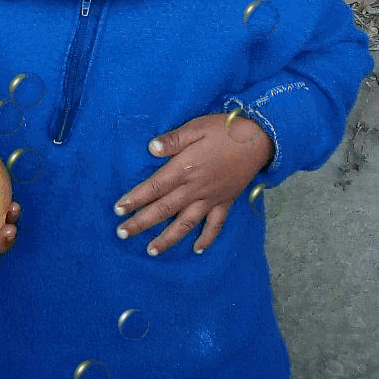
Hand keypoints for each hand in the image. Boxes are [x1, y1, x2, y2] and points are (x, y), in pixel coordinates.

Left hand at [112, 112, 272, 256]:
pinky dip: (206, 239)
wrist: (260, 139)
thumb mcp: (196, 127)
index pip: (153, 188)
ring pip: (185, 224)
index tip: (118, 209)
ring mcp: (211, 198)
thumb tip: (150, 148)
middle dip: (141, 223)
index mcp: (184, 169)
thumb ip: (172, 140)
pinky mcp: (226, 202)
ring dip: (167, 239)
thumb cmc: (225, 130)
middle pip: (163, 210)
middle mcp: (195, 188)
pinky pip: (215, 225)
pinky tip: (196, 249)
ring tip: (150, 250)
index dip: (135, 199)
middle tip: (122, 234)